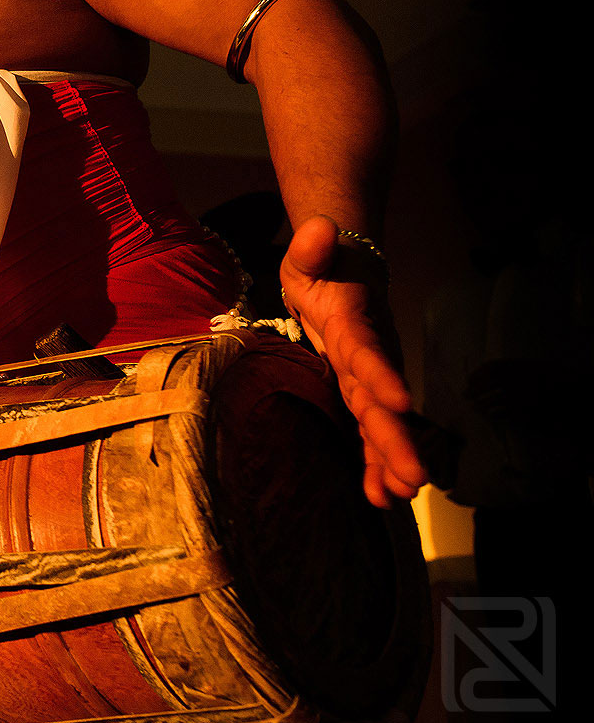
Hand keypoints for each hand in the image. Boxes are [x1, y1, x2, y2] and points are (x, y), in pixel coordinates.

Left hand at [281, 215, 426, 507]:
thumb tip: (320, 227)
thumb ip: (312, 246)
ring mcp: (368, 375)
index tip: (399, 402)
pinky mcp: (361, 389)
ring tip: (399, 495)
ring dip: (390, 459)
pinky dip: (374, 460)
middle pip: (380, 400)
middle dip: (396, 439)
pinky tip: (382, 495)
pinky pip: (367, 429)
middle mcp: (368, 355)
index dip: (382, 374)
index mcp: (353, 324)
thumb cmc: (322, 266)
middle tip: (413, 477)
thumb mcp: (308, 253)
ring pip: (379, 422)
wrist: (344, 270)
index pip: (367, 350)